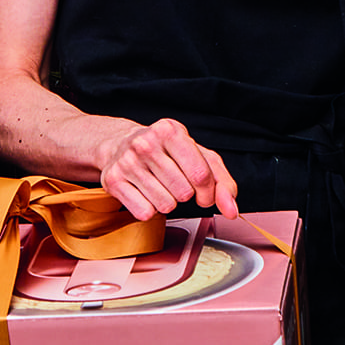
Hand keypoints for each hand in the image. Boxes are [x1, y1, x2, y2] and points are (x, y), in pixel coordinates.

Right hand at [92, 118, 237, 224]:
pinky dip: (150, 209)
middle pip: (184, 192)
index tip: (204, 194)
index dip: (208, 193)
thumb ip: (222, 181)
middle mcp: (146, 143)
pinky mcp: (113, 181)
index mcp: (170, 131)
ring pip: (165, 205)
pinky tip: (145, 193)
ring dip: (167, 202)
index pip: (201, 175)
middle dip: (186, 195)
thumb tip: (231, 210)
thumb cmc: (165, 151)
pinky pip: (145, 213)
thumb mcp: (198, 156)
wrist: (119, 144)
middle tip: (176, 183)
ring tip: (159, 186)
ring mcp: (127, 162)